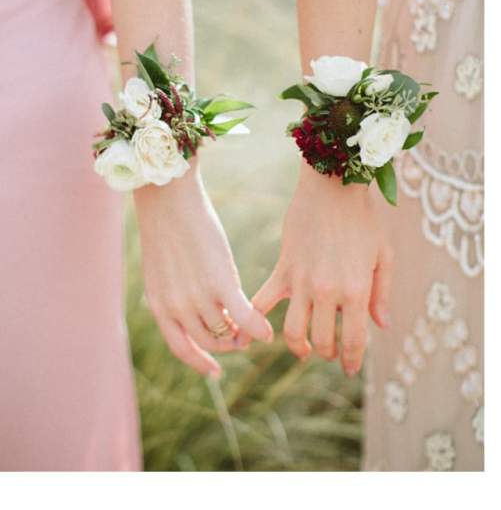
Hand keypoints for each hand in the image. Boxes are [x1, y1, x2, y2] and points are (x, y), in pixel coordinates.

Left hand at [134, 161, 272, 377]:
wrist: (168, 201)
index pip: (182, 347)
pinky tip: (267, 334)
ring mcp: (198, 297)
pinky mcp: (220, 282)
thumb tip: (200, 306)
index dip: (200, 362)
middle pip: (209, 340)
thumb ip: (177, 292)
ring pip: (226, 330)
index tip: (215, 371)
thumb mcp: (164, 268)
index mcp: (160, 305)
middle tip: (241, 339)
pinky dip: (257, 328)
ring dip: (241, 335)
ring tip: (251, 328)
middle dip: (227, 345)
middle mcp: (177, 307)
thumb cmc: (167, 228)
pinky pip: (243, 316)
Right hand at [252, 163, 391, 375]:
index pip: (353, 340)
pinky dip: (254, 319)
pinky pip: (263, 300)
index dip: (351, 360)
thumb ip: (382, 294)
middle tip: (329, 353)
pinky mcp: (283, 268)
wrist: (333, 186)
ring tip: (304, 349)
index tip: (349, 369)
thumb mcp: (384, 255)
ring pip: (293, 331)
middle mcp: (328, 291)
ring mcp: (302, 281)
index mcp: (357, 290)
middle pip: (322, 340)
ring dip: (298, 347)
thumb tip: (382, 326)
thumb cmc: (364, 218)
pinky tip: (254, 332)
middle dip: (327, 354)